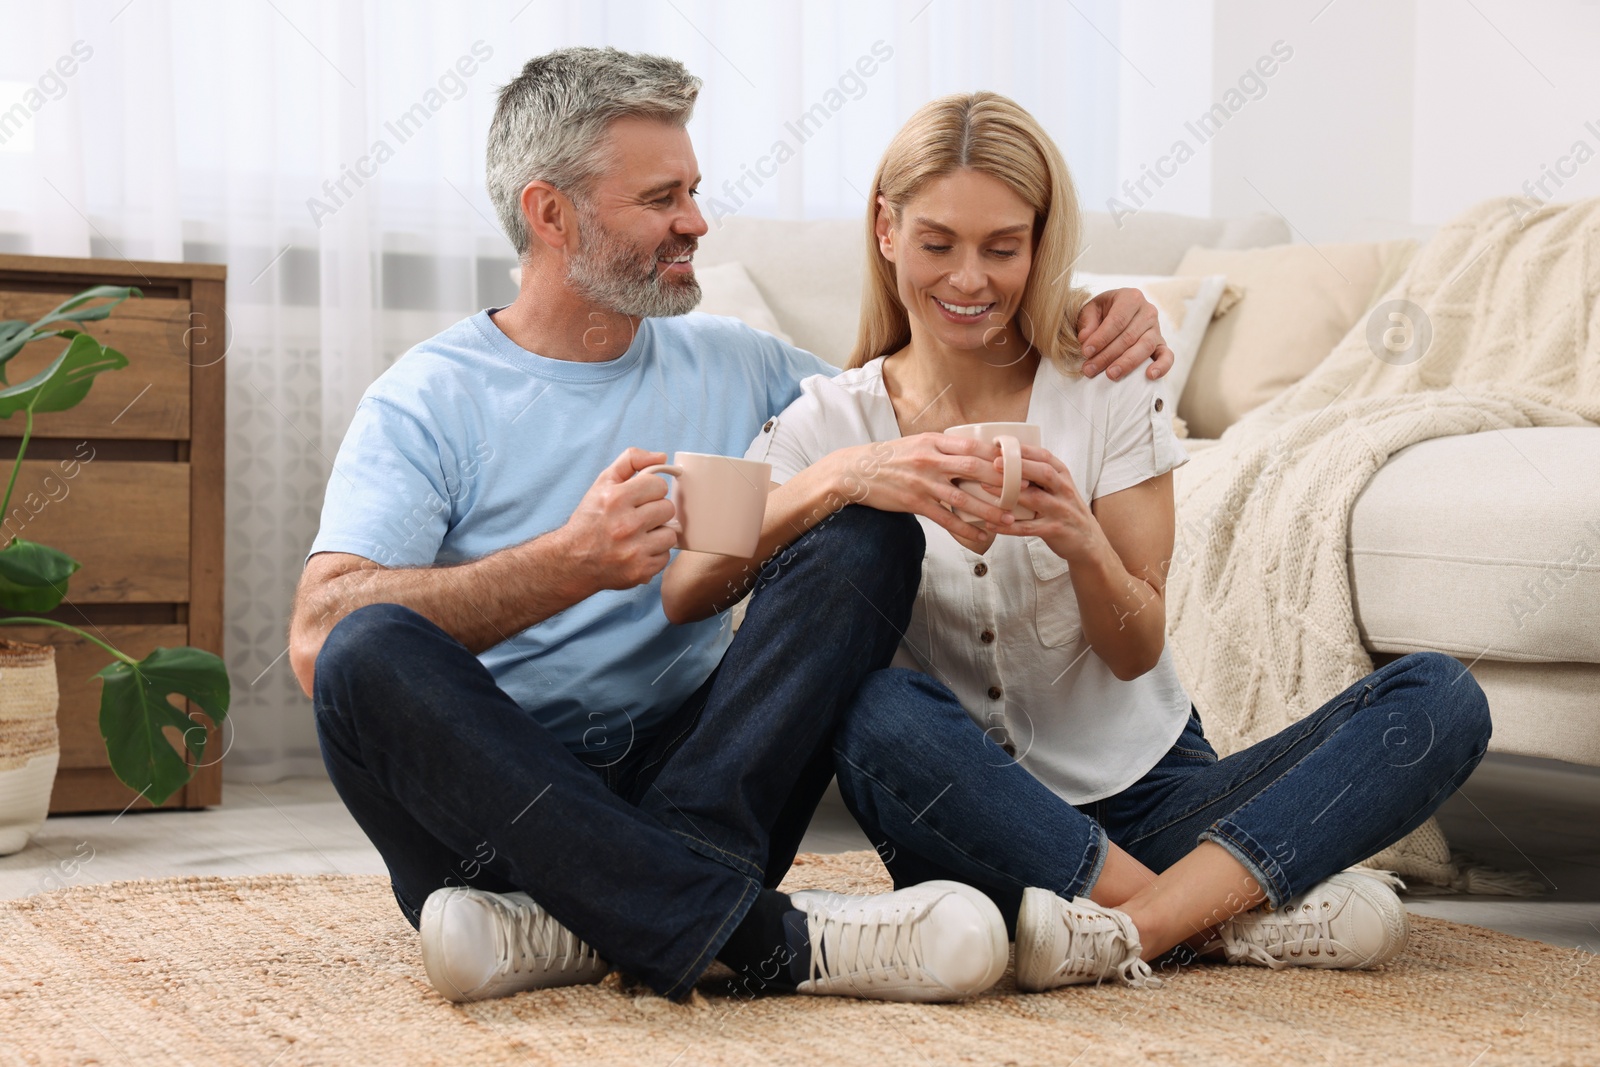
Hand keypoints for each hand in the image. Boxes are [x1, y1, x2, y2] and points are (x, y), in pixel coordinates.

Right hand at [559, 447, 679, 591]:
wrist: (572, 561)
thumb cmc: (590, 519)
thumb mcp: (603, 483)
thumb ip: (630, 461)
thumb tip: (662, 457)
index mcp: (616, 499)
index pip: (659, 485)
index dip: (650, 491)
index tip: (638, 499)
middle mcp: (625, 525)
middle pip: (667, 508)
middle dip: (655, 512)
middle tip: (638, 518)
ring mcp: (634, 551)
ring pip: (670, 534)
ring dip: (657, 534)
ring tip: (638, 536)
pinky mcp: (640, 571)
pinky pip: (665, 557)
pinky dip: (654, 555)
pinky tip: (637, 552)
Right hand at [825, 433, 1015, 549]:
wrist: (854, 472)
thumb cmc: (889, 458)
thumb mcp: (917, 444)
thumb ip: (943, 449)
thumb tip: (973, 453)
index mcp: (934, 441)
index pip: (974, 446)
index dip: (999, 455)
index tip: (1022, 463)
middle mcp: (930, 459)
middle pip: (975, 469)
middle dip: (1003, 481)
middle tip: (1027, 491)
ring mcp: (923, 482)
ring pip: (964, 497)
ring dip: (990, 510)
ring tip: (1011, 520)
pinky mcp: (914, 502)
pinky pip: (945, 518)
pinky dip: (965, 529)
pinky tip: (981, 537)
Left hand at [991, 444, 1099, 561]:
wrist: (1087, 539)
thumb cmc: (1065, 508)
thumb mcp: (1059, 486)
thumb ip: (1039, 474)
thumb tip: (1006, 458)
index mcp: (1063, 476)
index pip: (1045, 457)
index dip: (1024, 450)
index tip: (1002, 445)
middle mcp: (1064, 490)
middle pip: (1044, 473)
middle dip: (1019, 467)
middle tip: (994, 463)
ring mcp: (1060, 511)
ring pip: (1035, 499)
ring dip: (1009, 493)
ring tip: (986, 488)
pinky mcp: (1054, 531)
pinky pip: (1028, 528)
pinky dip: (1008, 526)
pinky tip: (991, 523)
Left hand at [1076, 288, 1173, 380]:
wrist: (1117, 313)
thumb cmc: (1103, 312)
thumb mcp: (1091, 310)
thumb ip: (1087, 322)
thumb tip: (1085, 339)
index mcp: (1131, 298)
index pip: (1117, 320)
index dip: (1101, 338)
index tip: (1086, 352)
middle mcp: (1148, 311)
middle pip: (1129, 336)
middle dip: (1107, 355)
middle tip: (1090, 369)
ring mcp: (1157, 329)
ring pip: (1145, 347)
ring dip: (1127, 363)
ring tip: (1111, 375)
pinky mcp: (1162, 344)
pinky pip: (1167, 356)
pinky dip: (1162, 366)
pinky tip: (1150, 376)